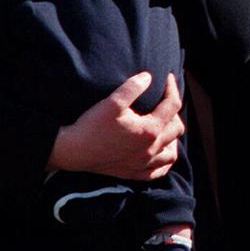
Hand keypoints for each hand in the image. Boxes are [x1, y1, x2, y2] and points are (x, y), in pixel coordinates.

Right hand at [48, 71, 183, 179]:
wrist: (72, 151)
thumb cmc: (92, 126)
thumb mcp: (112, 102)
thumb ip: (133, 87)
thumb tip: (149, 77)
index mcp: (150, 130)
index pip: (172, 106)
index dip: (172, 88)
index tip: (167, 78)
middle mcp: (151, 149)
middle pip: (177, 129)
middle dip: (174, 112)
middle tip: (163, 101)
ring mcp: (143, 163)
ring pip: (171, 153)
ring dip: (173, 138)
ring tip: (165, 127)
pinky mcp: (133, 173)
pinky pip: (158, 172)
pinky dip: (164, 162)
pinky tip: (160, 154)